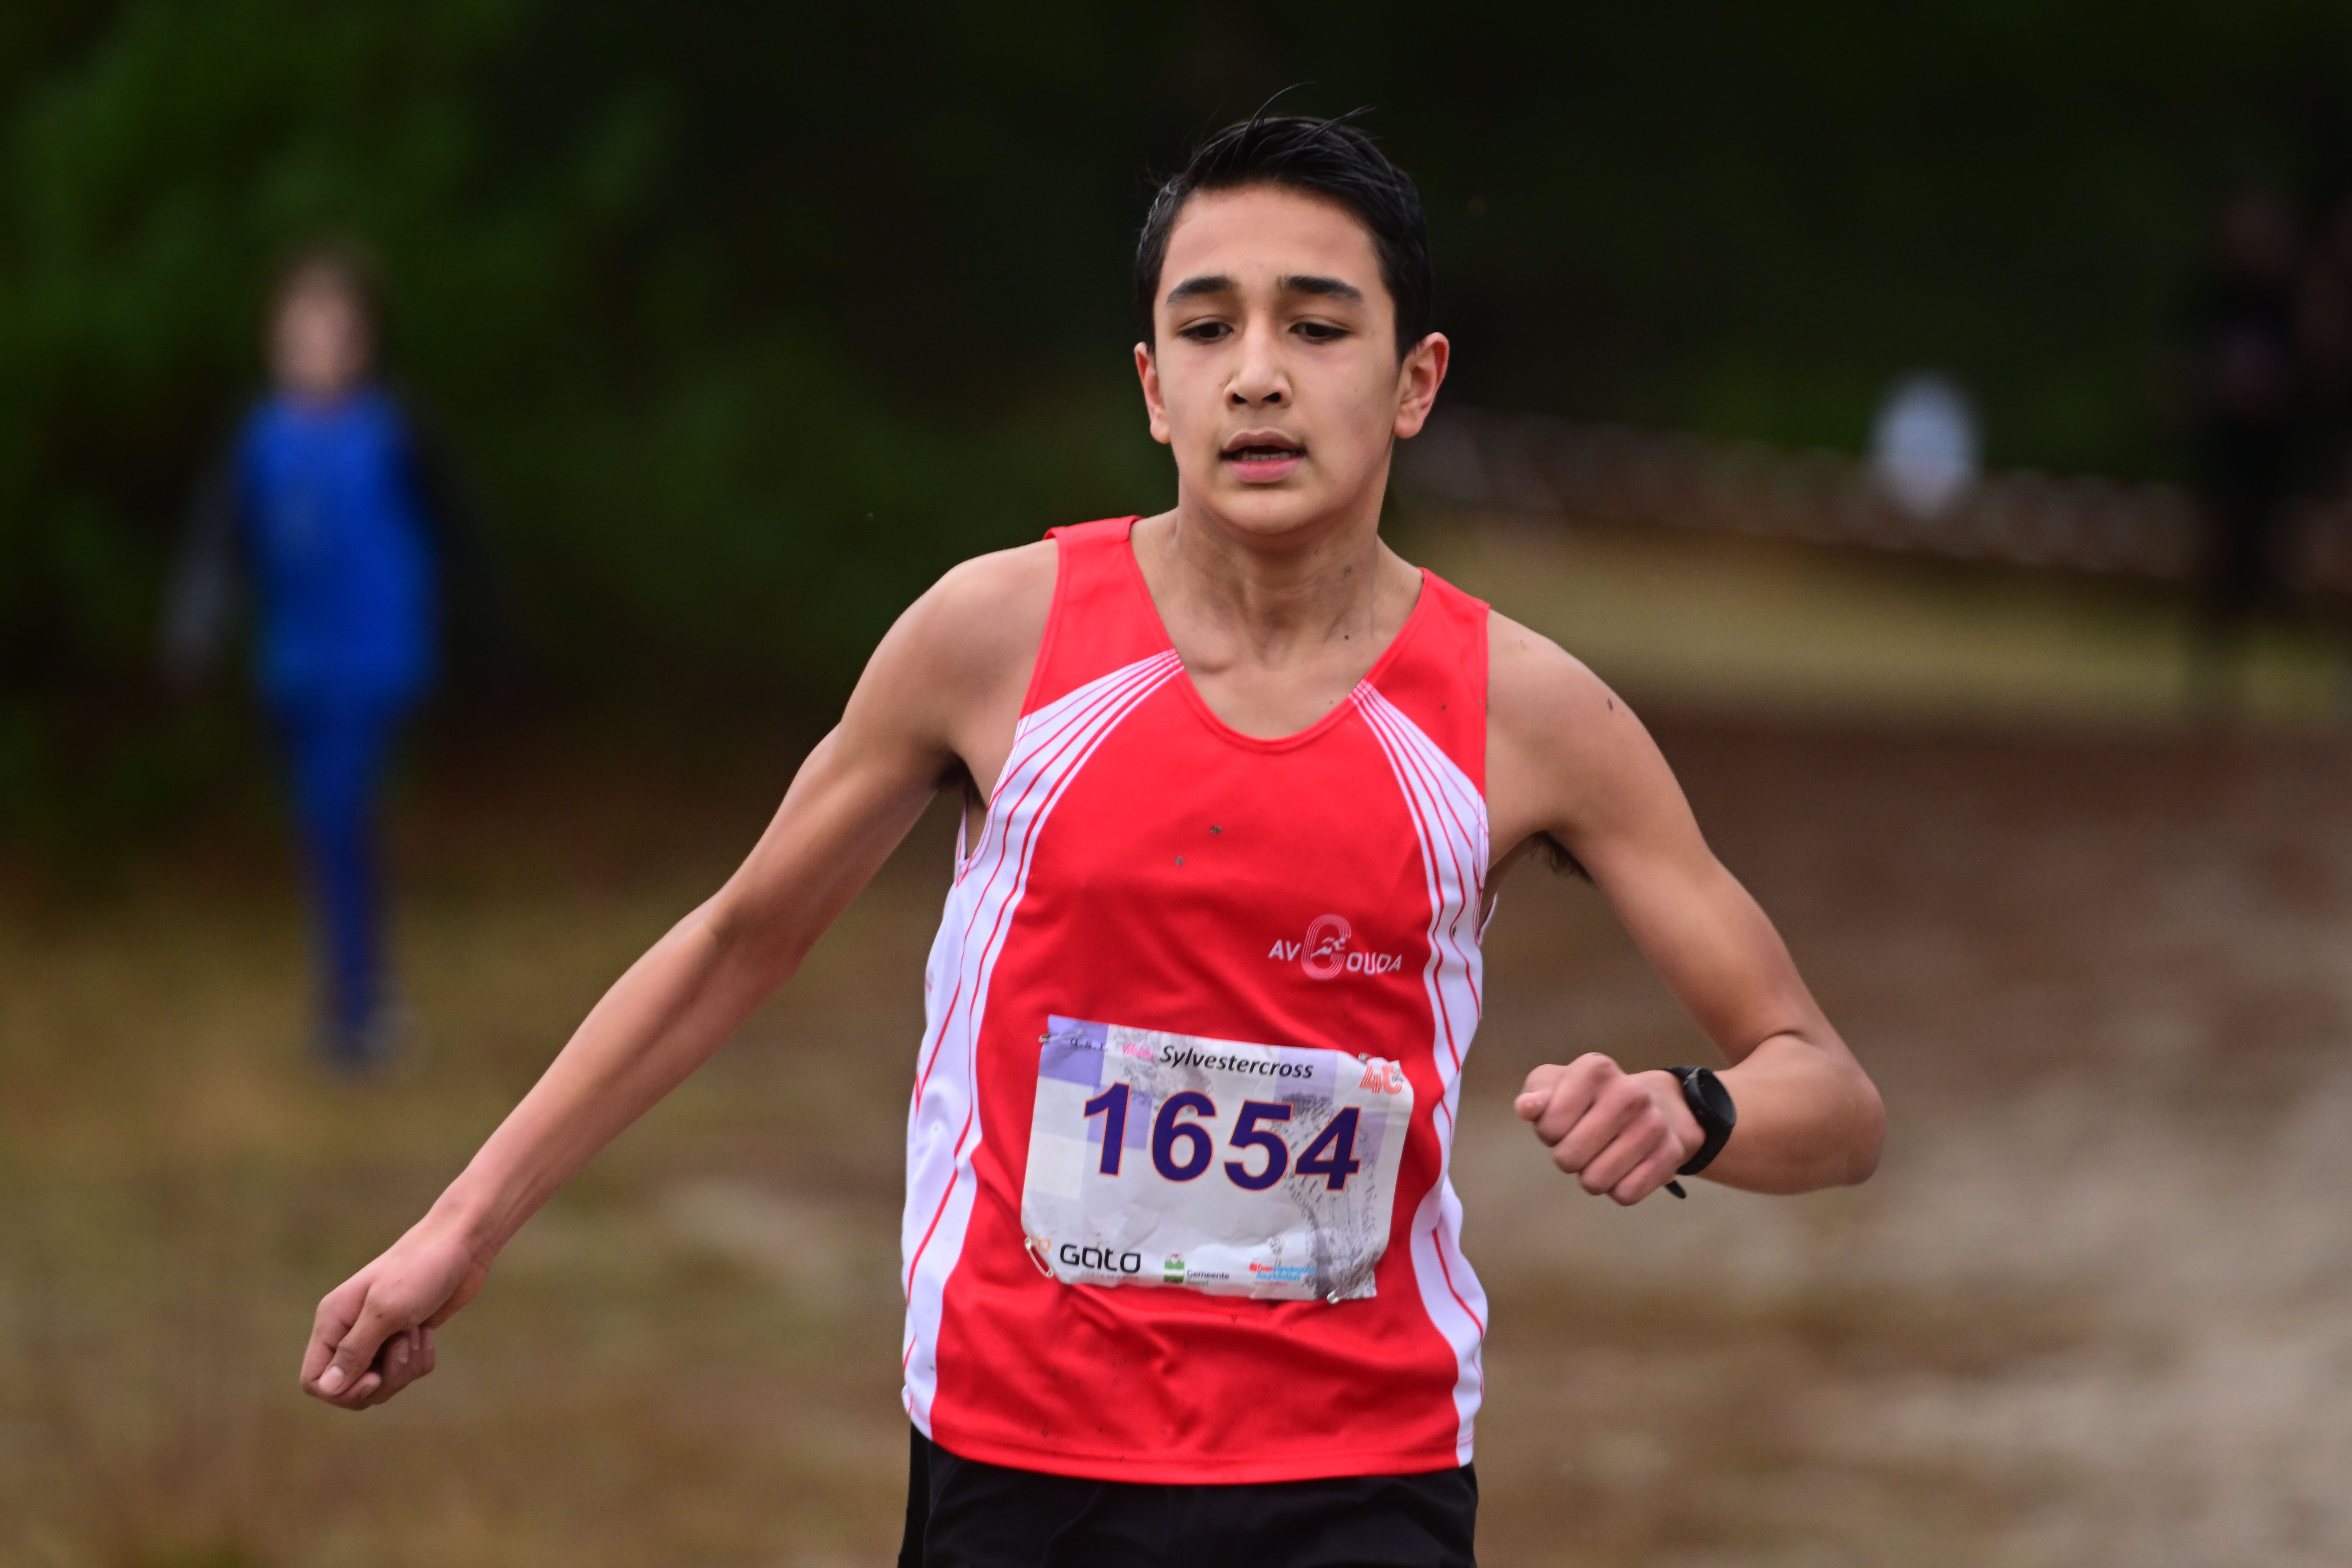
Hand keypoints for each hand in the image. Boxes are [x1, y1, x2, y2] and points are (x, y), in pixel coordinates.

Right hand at [300, 1217, 489, 1409]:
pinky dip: (422, 1357)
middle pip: (352, 1389)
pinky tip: (428, 1330)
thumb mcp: (385, 1310)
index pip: (315, 1381)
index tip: (374, 1377)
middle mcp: (350, 1332)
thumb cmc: (420, 1269)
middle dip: (383, 1380)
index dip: (342, 1391)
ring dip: (406, 1365)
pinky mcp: (406, 1339)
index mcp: (333, 1322)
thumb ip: (354, 1351)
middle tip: (403, 1346)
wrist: (462, 1244)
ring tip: (417, 1331)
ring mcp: (379, 1337)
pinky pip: (409, 1372)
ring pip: (383, 1383)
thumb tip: (328, 1389)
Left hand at [1515, 1055, 1701, 1205]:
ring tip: (1601, 1154)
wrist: (1654, 1105)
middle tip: (1581, 1142)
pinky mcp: (1670, 1154)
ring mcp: (1653, 1124)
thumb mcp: (1557, 1085)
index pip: (1549, 1125)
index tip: (1563, 1122)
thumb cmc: (1589, 1099)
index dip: (1549, 1132)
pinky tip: (1624, 1167)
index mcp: (1596, 1069)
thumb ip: (1536, 1094)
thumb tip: (1527, 1108)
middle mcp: (1629, 1093)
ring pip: (1595, 1181)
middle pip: (1569, 1158)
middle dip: (1567, 1157)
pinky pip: (1625, 1194)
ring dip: (1591, 1176)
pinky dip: (1617, 1189)